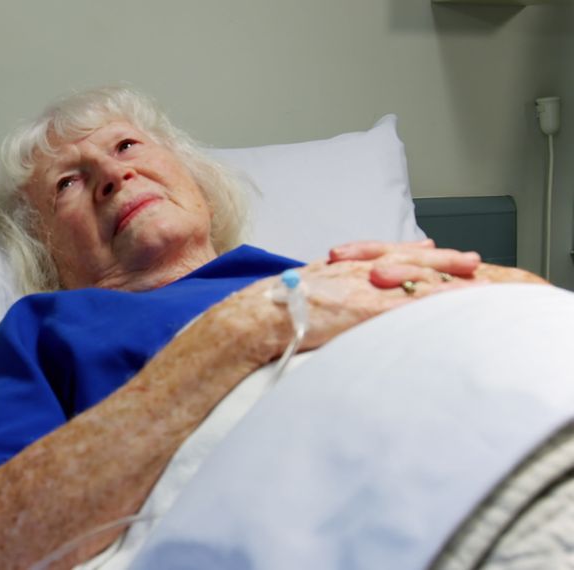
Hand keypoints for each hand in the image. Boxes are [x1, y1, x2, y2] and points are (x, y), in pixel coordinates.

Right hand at [261, 240, 542, 351]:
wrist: (258, 315)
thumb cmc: (274, 305)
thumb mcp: (304, 282)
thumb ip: (330, 279)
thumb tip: (343, 273)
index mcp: (343, 266)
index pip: (387, 252)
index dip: (417, 252)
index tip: (437, 248)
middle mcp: (358, 271)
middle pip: (410, 261)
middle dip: (443, 261)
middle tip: (472, 261)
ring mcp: (365, 289)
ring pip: (417, 281)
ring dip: (449, 281)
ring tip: (479, 283)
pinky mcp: (368, 309)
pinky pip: (410, 305)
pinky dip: (435, 303)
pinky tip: (457, 307)